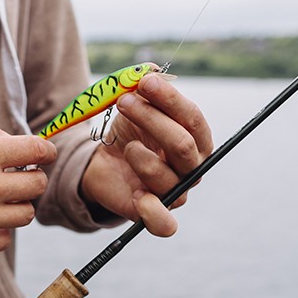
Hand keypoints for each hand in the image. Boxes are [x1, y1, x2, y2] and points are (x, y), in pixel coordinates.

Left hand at [79, 74, 213, 236]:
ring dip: (142, 157)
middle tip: (124, 102)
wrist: (101, 161)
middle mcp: (191, 167)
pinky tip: (138, 196)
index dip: (170, 100)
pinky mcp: (153, 213)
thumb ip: (143, 88)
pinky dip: (154, 213)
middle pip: (181, 145)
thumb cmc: (126, 130)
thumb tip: (149, 71)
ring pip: (168, 178)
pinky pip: (165, 225)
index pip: (192, 119)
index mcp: (195, 139)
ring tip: (127, 146)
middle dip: (151, 119)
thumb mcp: (132, 105)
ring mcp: (174, 191)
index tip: (144, 82)